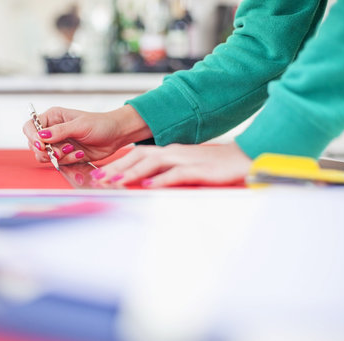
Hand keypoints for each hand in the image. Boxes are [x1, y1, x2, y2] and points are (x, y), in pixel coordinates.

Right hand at [22, 105, 151, 164]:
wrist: (115, 136)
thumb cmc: (100, 124)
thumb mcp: (80, 125)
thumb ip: (59, 131)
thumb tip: (41, 136)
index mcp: (52, 118)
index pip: (30, 127)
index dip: (32, 137)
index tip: (42, 145)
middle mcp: (52, 131)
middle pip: (34, 145)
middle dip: (47, 151)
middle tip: (62, 151)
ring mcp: (58, 144)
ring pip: (45, 157)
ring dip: (59, 157)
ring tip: (74, 151)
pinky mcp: (65, 156)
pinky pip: (58, 163)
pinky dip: (68, 161)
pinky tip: (80, 154)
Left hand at [91, 142, 251, 186]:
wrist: (244, 158)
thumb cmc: (214, 166)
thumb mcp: (186, 167)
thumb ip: (166, 172)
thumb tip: (146, 182)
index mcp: (169, 152)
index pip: (137, 155)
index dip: (118, 164)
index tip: (100, 174)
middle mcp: (174, 152)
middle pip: (140, 157)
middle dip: (117, 168)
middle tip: (98, 179)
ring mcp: (186, 159)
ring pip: (154, 163)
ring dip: (133, 172)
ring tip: (116, 181)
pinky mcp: (200, 169)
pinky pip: (177, 174)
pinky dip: (162, 180)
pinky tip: (149, 186)